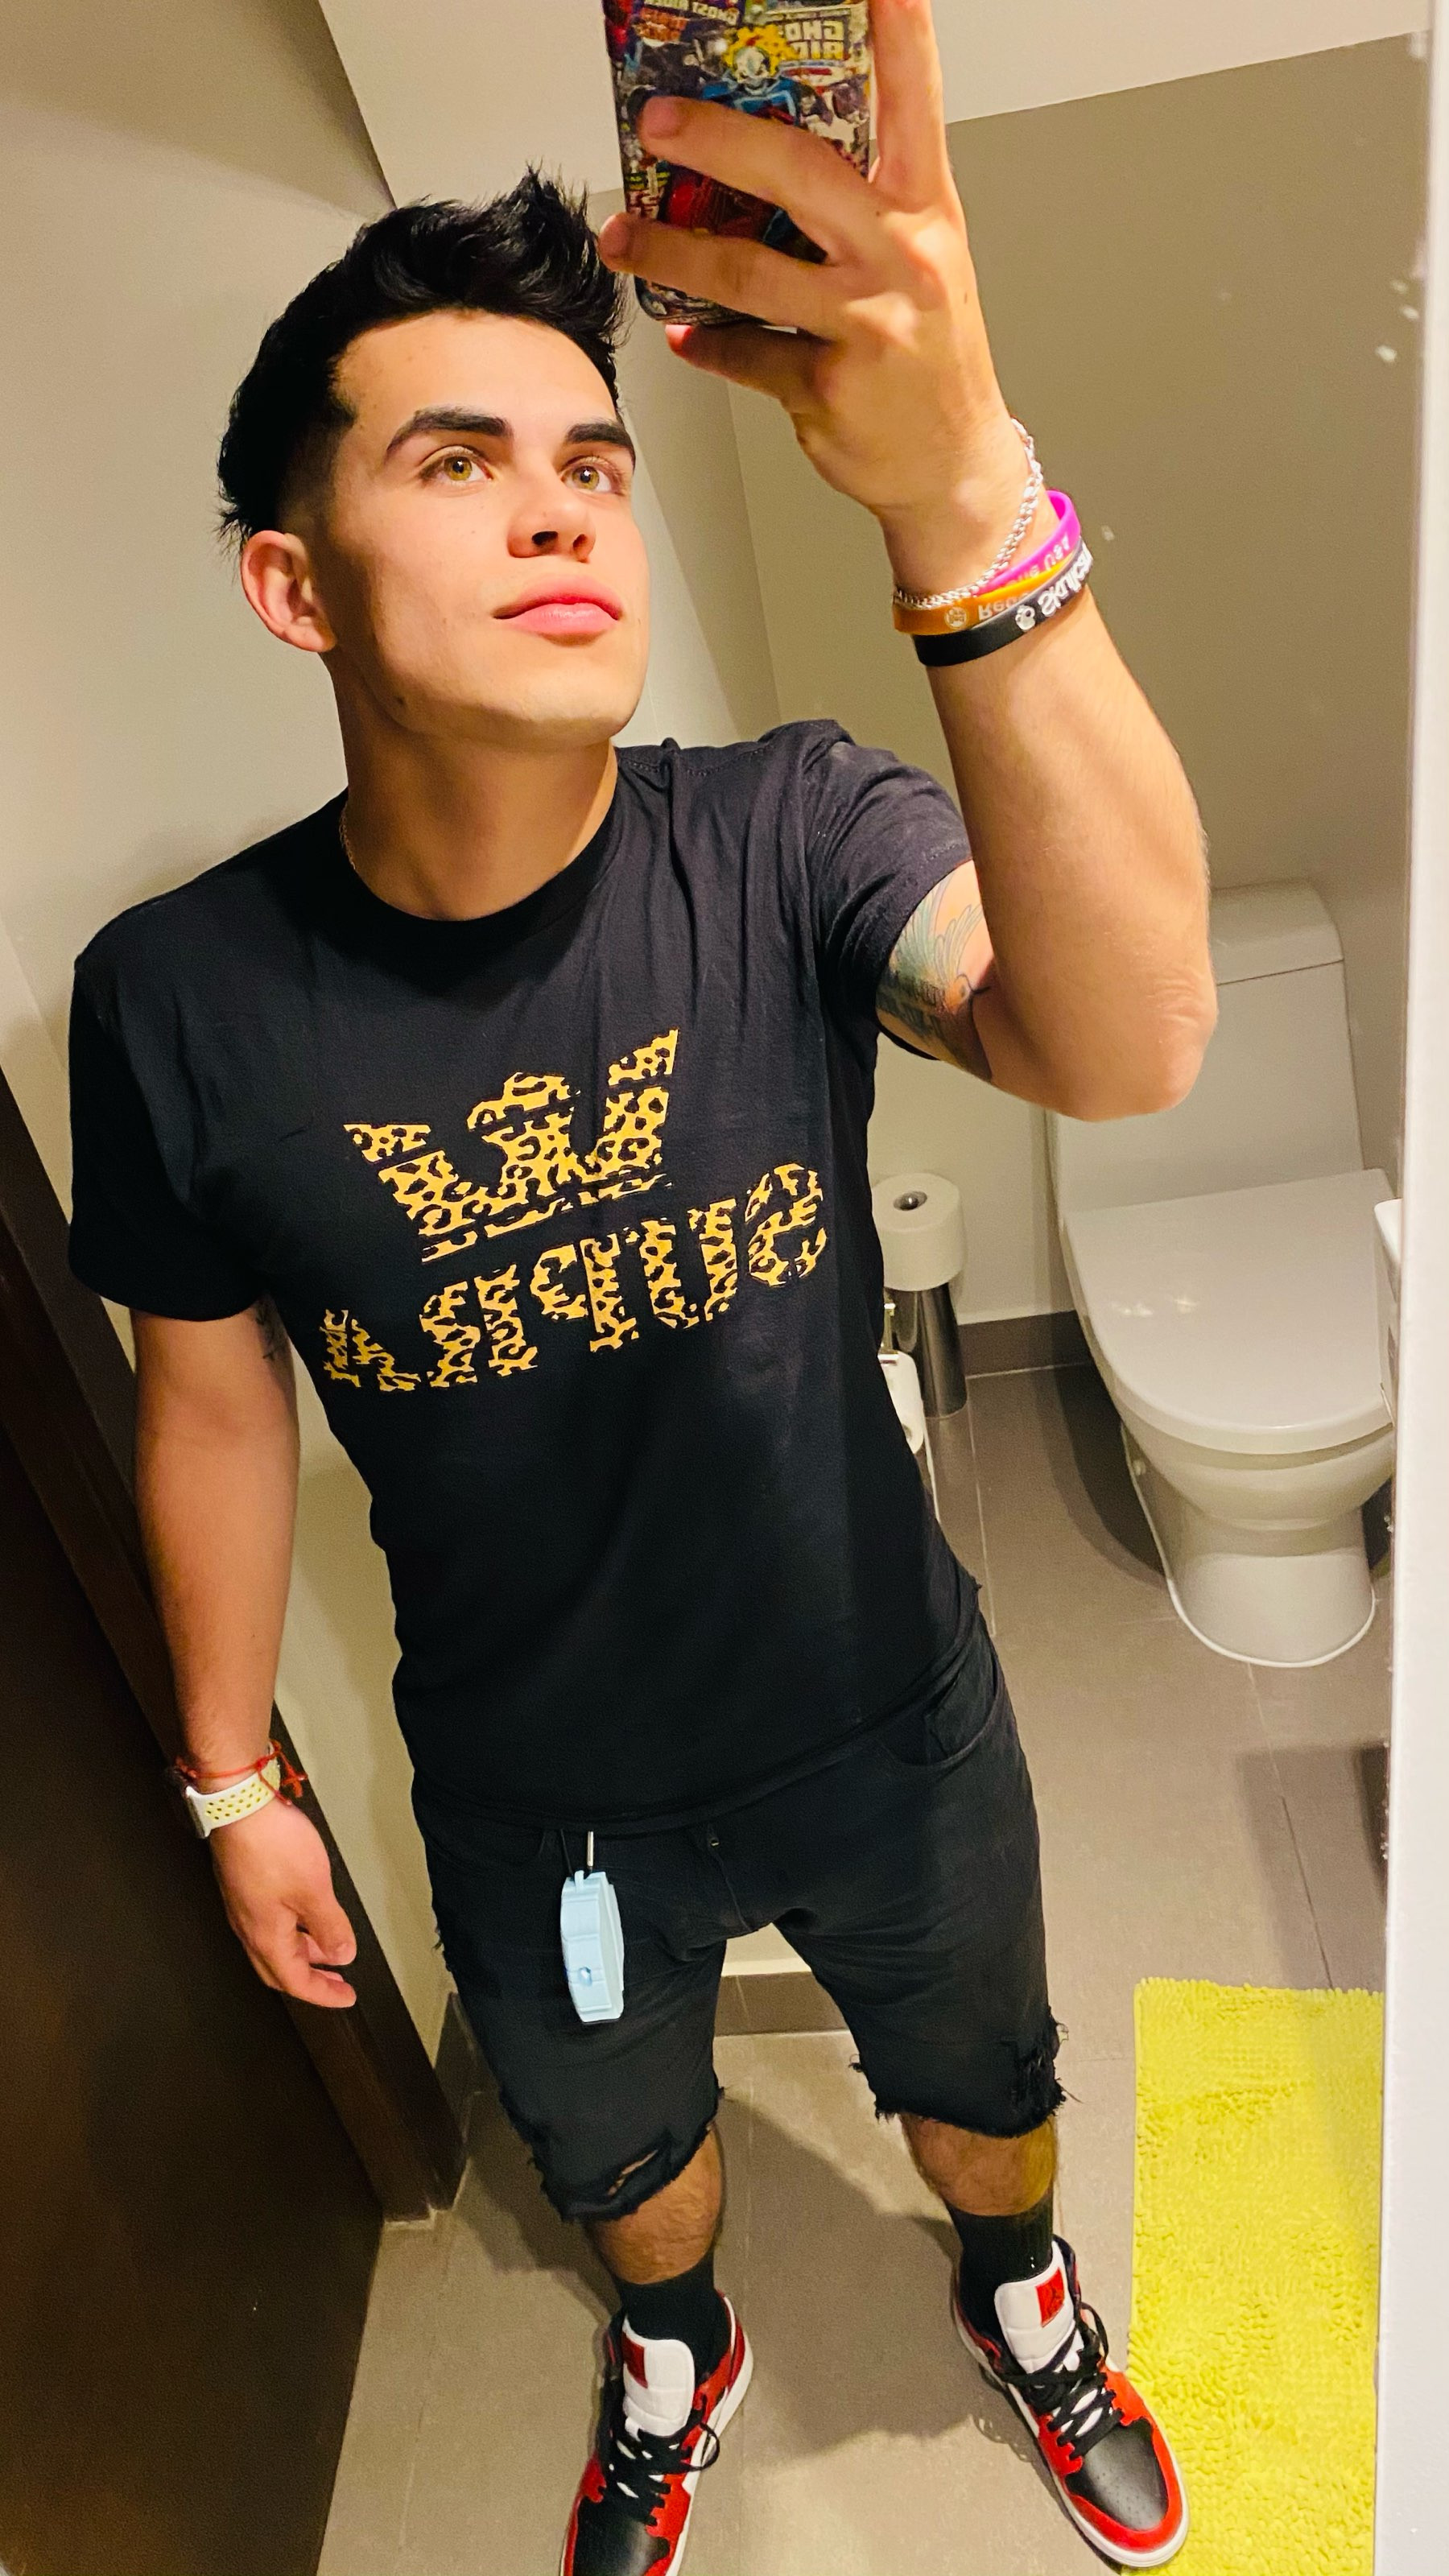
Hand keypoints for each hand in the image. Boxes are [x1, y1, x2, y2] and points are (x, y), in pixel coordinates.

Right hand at [208, 1796, 357, 2006]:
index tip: (346, 1997)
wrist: (238, 1806)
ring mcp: (244, 1906)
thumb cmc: (271, 1845)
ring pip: (275, 1944)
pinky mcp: (244, 1886)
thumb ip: (330, 1926)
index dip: (323, 1994)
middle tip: (337, 1981)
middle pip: (280, 1968)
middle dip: (311, 1977)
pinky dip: (293, 1928)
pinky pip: (270, 1922)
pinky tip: (307, 1913)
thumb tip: (342, 1955)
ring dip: (304, 1950)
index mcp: (265, 1937)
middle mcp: (249, 1927)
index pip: (295, 1981)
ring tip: (329, 1945)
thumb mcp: (314, 1891)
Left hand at [595, 0, 1030, 592]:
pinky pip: (744, 353)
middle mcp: (901, 258)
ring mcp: (865, 324)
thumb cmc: (930, 358)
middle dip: (713, 141)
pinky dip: (708, 345)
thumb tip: (756, 165)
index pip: (914, 100)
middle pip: (794, 174)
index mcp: (925, 211)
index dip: (898, 30)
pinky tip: (689, 336)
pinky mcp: (826, 388)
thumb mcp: (920, 262)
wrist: (955, 468)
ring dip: (670, 253)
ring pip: (745, 272)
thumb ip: (859, 208)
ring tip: (626, 238)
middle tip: (657, 124)